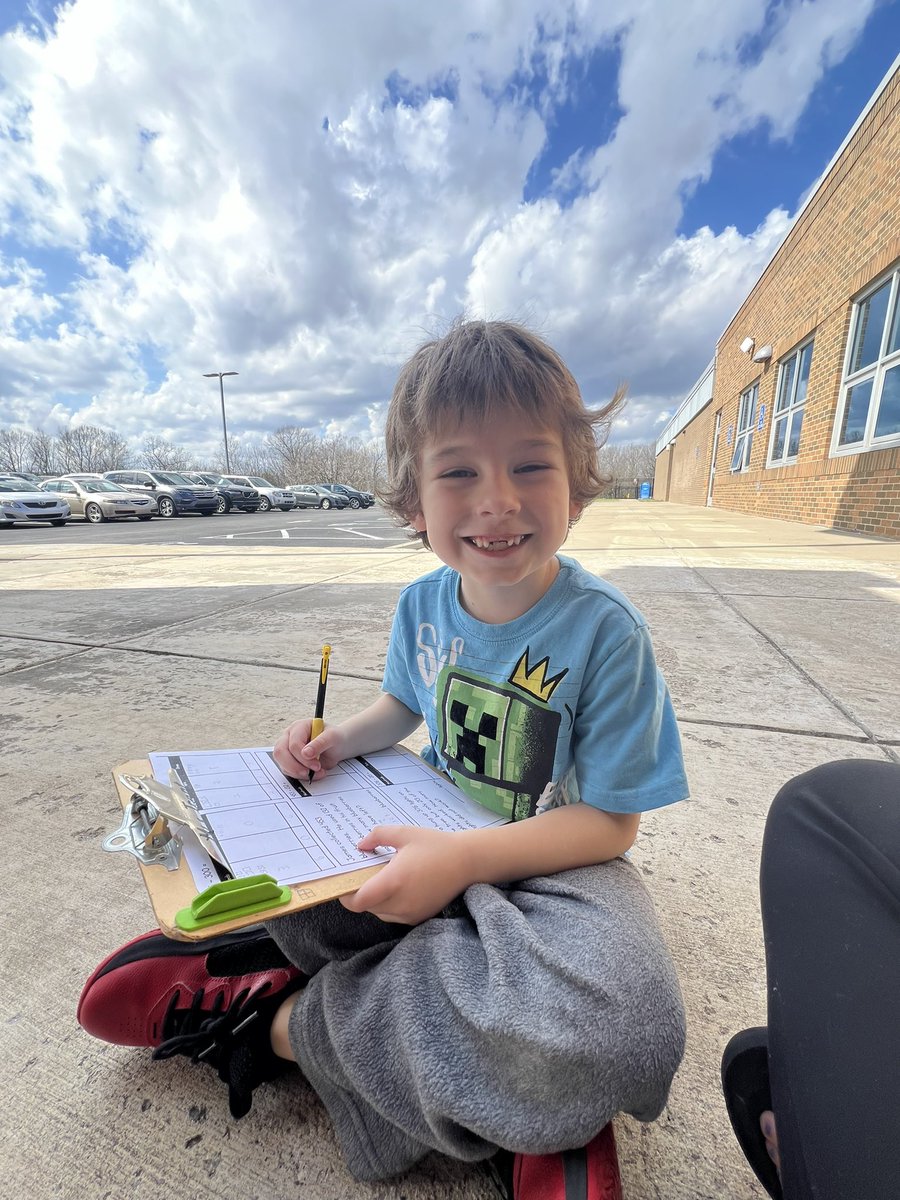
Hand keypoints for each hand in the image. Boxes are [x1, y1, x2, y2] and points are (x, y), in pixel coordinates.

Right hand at [273, 718, 346, 780]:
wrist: (338, 746)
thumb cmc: (335, 738)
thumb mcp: (332, 737)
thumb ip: (320, 743)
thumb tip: (305, 753)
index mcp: (299, 727)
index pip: (293, 743)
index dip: (303, 757)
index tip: (317, 765)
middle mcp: (289, 736)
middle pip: (280, 753)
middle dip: (295, 767)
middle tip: (310, 773)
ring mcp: (287, 749)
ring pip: (282, 763)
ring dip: (298, 773)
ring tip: (316, 773)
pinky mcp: (289, 760)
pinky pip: (288, 771)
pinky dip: (300, 776)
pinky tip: (313, 774)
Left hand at [340, 826, 472, 924]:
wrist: (468, 862)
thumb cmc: (436, 845)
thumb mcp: (405, 833)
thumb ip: (378, 835)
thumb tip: (360, 845)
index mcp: (393, 881)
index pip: (358, 901)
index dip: (346, 895)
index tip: (345, 883)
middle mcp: (400, 903)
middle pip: (367, 907)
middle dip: (361, 894)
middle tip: (364, 876)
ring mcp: (410, 913)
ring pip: (380, 913)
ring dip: (376, 900)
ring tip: (384, 880)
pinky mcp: (419, 918)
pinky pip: (395, 915)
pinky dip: (390, 905)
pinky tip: (399, 888)